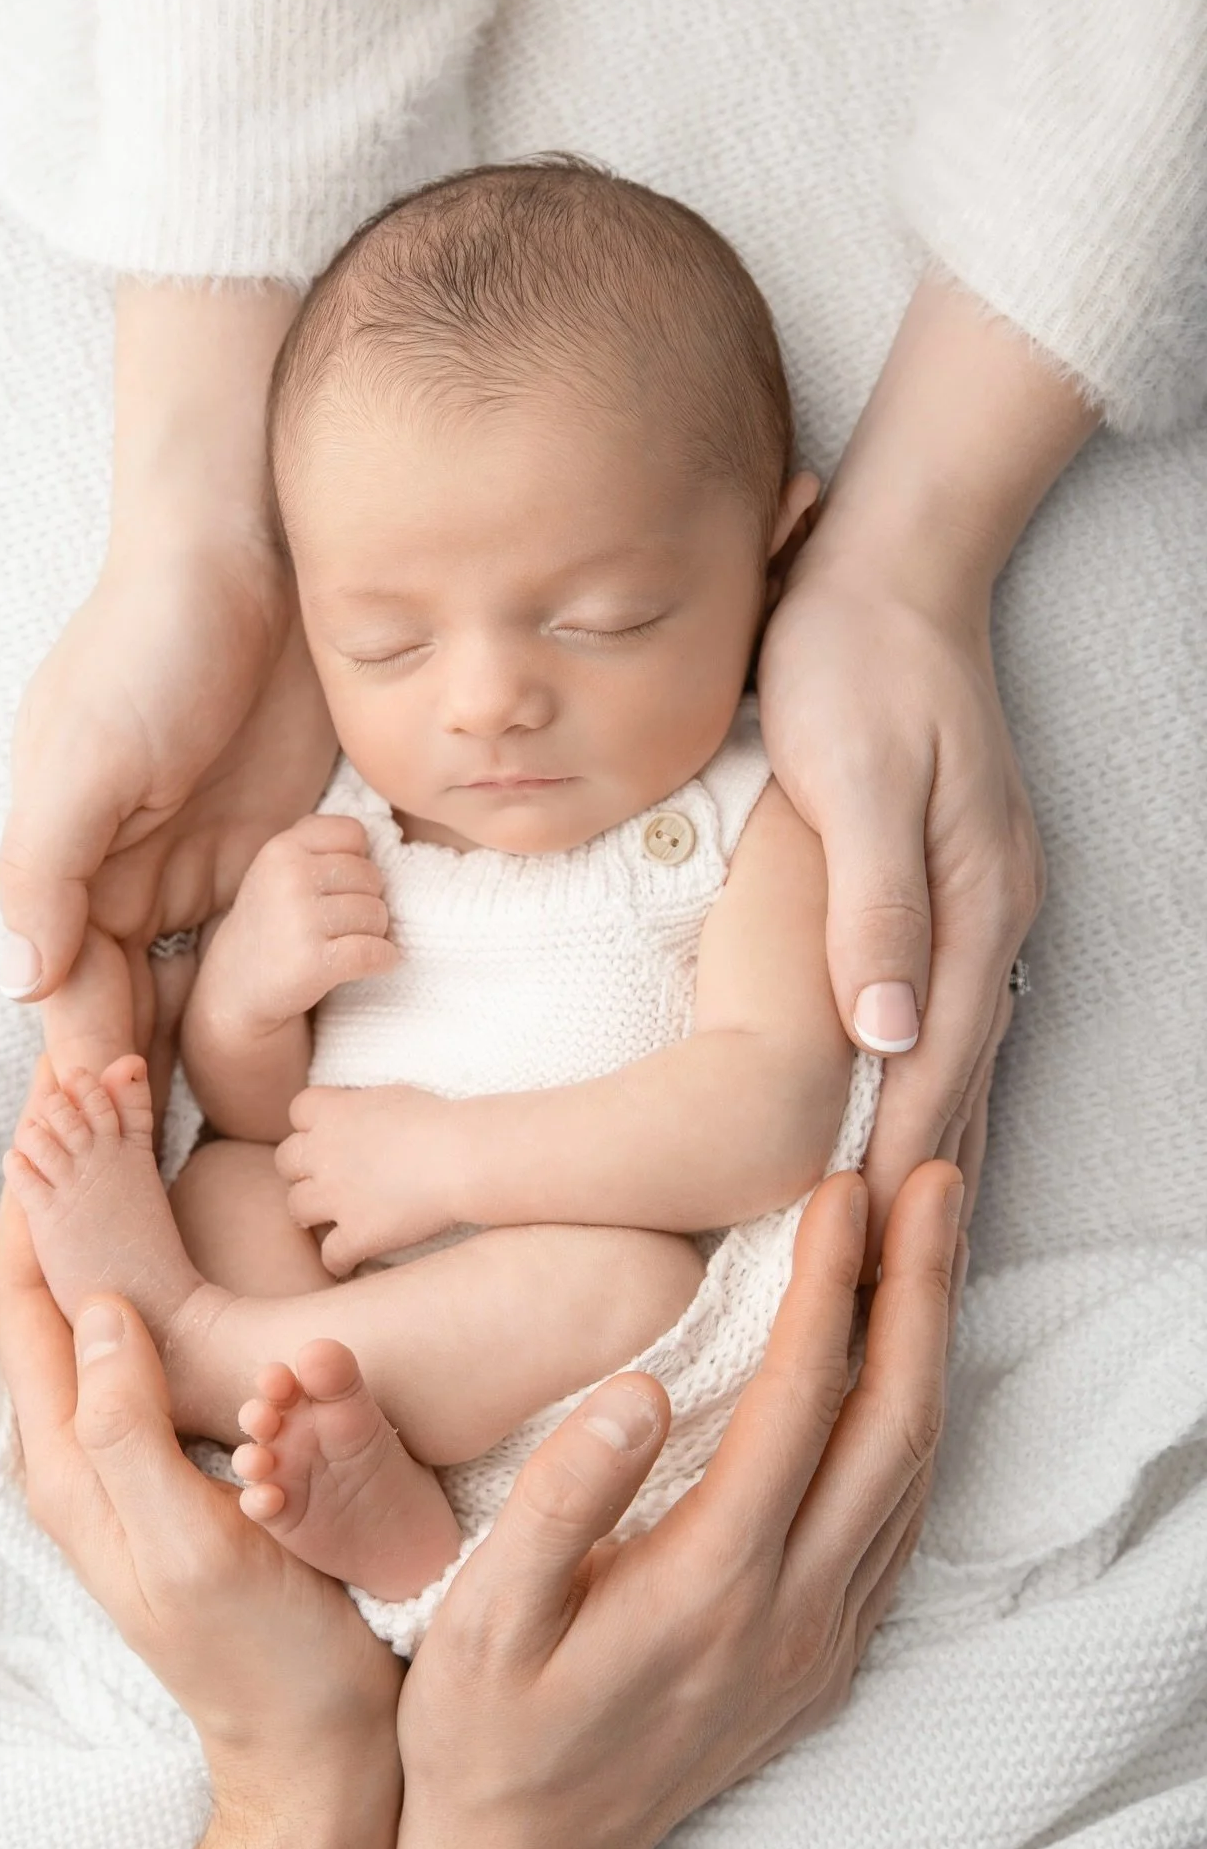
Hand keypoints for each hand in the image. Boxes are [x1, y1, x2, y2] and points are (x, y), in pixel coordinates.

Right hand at [0, 280, 336, 1076]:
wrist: (249, 560)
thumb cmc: (152, 647)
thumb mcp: (88, 756)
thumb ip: (47, 869)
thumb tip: (19, 982)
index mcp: (70, 867)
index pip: (73, 994)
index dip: (87, 1068)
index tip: (109, 1145)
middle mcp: (132, 878)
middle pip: (132, 1005)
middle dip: (144, 1081)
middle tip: (166, 1173)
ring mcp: (208, 863)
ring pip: (202, 982)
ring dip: (212, 1050)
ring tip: (242, 1135)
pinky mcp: (277, 842)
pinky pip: (273, 933)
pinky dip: (280, 984)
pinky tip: (303, 1043)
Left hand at [0, 1069, 401, 1848]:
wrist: (312, 1734)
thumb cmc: (260, 1649)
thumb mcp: (192, 1545)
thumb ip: (127, 1431)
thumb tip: (97, 1310)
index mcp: (73, 1460)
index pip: (27, 1301)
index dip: (34, 1199)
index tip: (60, 1104)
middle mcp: (84, 1446)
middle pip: (47, 1287)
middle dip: (57, 1184)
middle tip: (86, 1086)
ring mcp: (126, 1449)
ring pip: (93, 1300)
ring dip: (95, 1210)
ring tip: (118, 1123)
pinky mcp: (174, 1455)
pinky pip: (140, 1331)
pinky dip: (143, 1254)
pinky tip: (176, 1221)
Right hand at [214, 815, 398, 1035]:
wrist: (236, 985)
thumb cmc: (270, 920)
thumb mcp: (276, 868)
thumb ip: (315, 840)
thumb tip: (370, 839)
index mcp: (281, 849)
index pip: (353, 833)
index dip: (358, 858)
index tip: (342, 882)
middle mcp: (290, 879)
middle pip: (372, 876)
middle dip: (367, 900)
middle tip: (343, 921)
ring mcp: (302, 921)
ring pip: (377, 915)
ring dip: (374, 932)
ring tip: (347, 941)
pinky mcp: (316, 962)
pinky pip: (376, 952)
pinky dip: (385, 959)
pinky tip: (377, 961)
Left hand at [276, 1083, 459, 1274]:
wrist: (462, 1157)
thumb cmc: (439, 1121)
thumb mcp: (390, 1096)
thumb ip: (358, 1109)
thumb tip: (353, 1119)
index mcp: (334, 1112)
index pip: (299, 1110)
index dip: (313, 1124)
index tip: (332, 1134)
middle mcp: (323, 1152)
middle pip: (286, 1161)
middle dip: (304, 1169)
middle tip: (329, 1178)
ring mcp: (335, 1196)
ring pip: (296, 1208)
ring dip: (314, 1213)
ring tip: (337, 1217)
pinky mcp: (356, 1234)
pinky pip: (330, 1255)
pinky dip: (340, 1259)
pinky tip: (354, 1259)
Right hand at [393, 1162, 965, 1848]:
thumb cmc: (485, 1730)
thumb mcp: (484, 1618)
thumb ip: (565, 1498)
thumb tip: (639, 1383)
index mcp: (711, 1585)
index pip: (800, 1402)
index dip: (829, 1284)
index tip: (841, 1188)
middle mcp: (792, 1611)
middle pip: (893, 1424)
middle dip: (918, 1289)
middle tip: (929, 1179)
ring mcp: (819, 1638)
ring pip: (912, 1469)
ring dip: (929, 1345)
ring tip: (929, 1243)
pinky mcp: (821, 1652)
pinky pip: (897, 1516)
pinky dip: (914, 1418)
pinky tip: (901, 1364)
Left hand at [760, 568, 1031, 1232]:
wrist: (890, 571)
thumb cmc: (857, 665)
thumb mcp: (862, 780)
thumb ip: (877, 908)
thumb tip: (889, 1038)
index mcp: (972, 900)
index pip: (936, 1063)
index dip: (896, 1155)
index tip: (857, 1245)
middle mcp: (991, 912)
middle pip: (962, 1073)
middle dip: (924, 1173)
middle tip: (877, 1276)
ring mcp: (980, 896)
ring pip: (961, 1047)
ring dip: (931, 1134)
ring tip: (897, 1225)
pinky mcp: (950, 878)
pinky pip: (948, 1003)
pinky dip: (928, 1071)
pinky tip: (905, 1100)